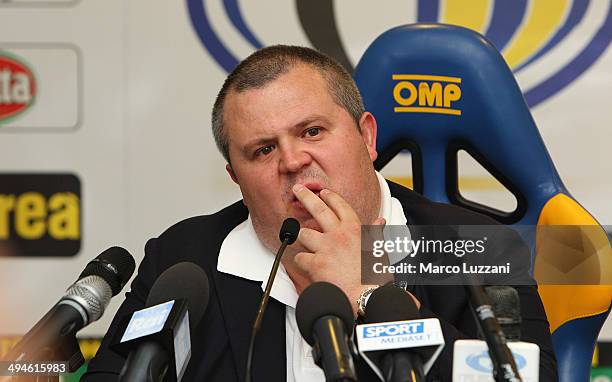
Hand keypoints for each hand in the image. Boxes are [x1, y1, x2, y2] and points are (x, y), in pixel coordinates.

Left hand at [291, 184, 384, 314]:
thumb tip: (379, 221)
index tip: (323, 192)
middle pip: (318, 209)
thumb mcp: (379, 250)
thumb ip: (375, 233)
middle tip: (298, 190)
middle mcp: (338, 235)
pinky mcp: (315, 263)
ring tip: (299, 239)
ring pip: (303, 234)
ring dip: (301, 237)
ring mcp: (325, 248)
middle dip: (305, 197)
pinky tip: (306, 265)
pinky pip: (300, 258)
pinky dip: (301, 261)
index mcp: (355, 230)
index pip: (340, 206)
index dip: (330, 197)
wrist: (365, 297)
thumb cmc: (374, 277)